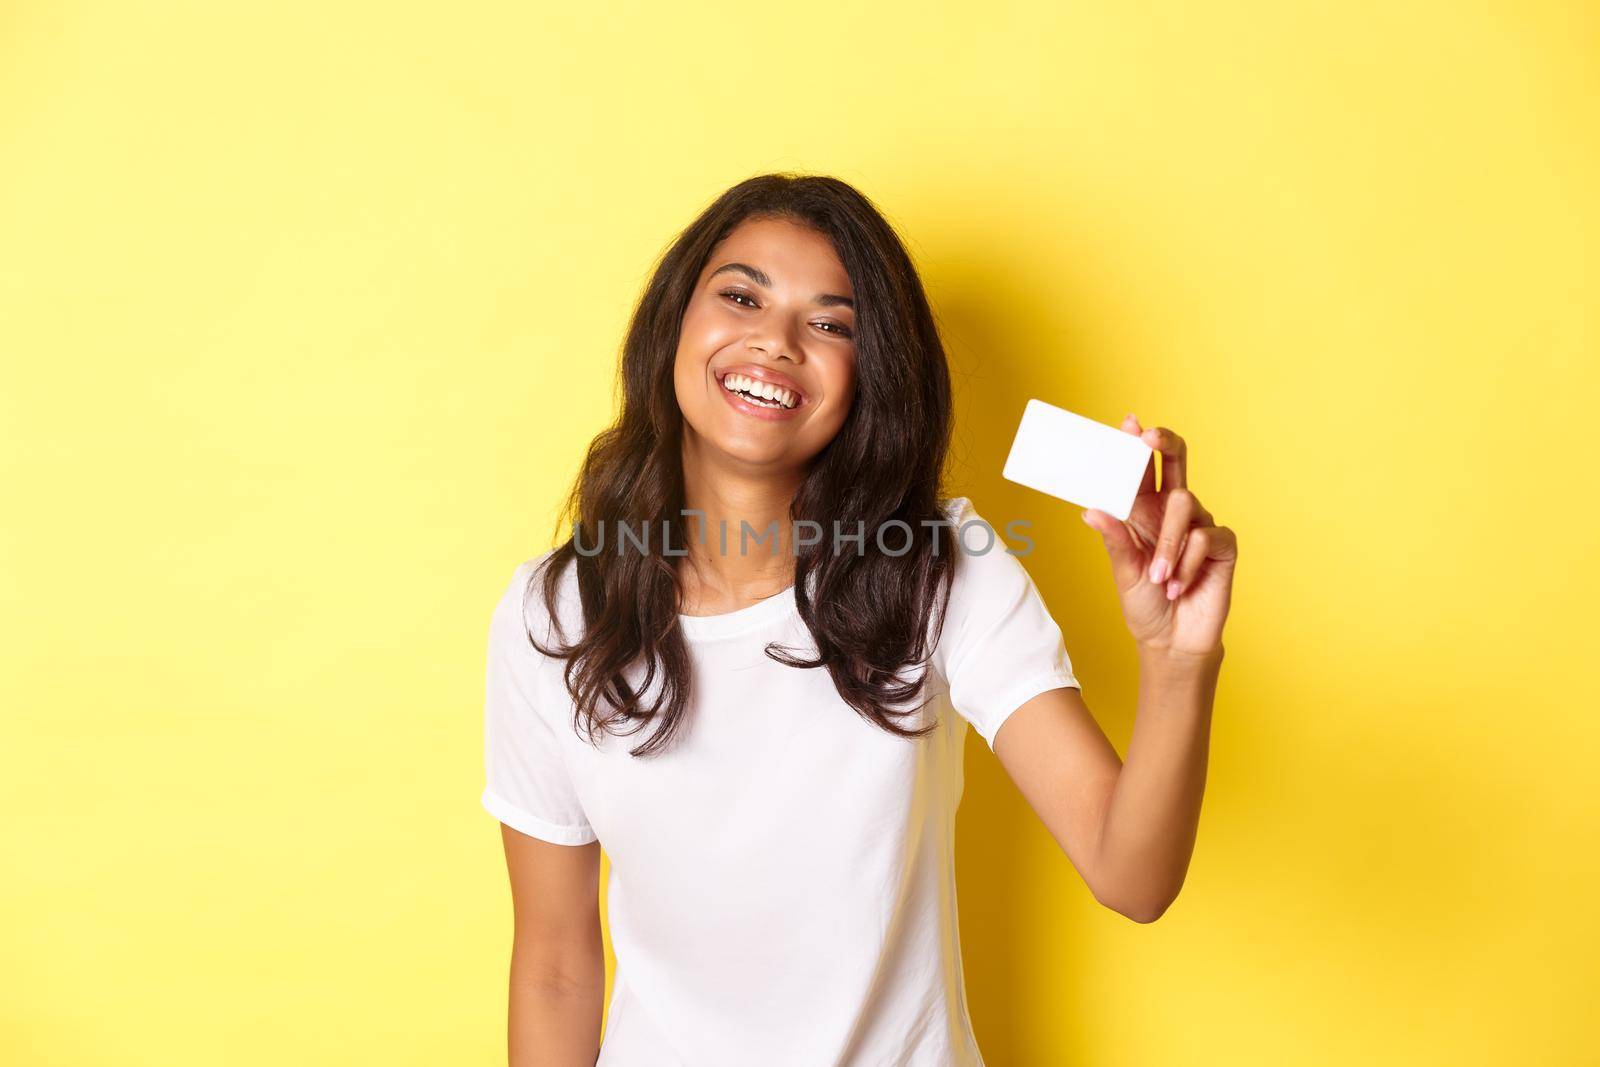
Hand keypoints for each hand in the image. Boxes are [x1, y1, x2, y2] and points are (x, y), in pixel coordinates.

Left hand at [1080, 414, 1236, 658]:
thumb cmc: (1144, 603)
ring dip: (1169, 542)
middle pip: (1176, 461)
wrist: (1171, 641)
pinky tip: (1178, 586)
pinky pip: (1206, 537)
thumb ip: (1113, 539)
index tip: (1128, 423)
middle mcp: (1171, 512)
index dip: (1135, 445)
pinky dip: (1188, 563)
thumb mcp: (1122, 571)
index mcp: (1143, 511)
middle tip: (1148, 435)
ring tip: (1157, 577)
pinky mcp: (1222, 546)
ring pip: (1185, 505)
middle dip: (1164, 442)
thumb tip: (1091, 509)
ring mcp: (1199, 525)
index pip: (1141, 470)